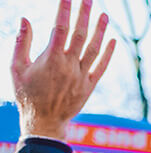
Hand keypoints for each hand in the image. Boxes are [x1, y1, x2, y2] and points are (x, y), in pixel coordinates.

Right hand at [11, 0, 115, 140]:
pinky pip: (102, 67)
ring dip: (100, 31)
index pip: (60, 28)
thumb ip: (21, 43)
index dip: (65, 10)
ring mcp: (82, 76)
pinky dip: (109, 54)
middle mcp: (69, 66)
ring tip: (104, 15)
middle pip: (80, 34)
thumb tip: (25, 19)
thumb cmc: (27, 95)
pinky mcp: (89, 86)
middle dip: (84, 14)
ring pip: (94, 49)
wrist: (44, 122)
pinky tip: (113, 41)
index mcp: (51, 59)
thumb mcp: (16, 68)